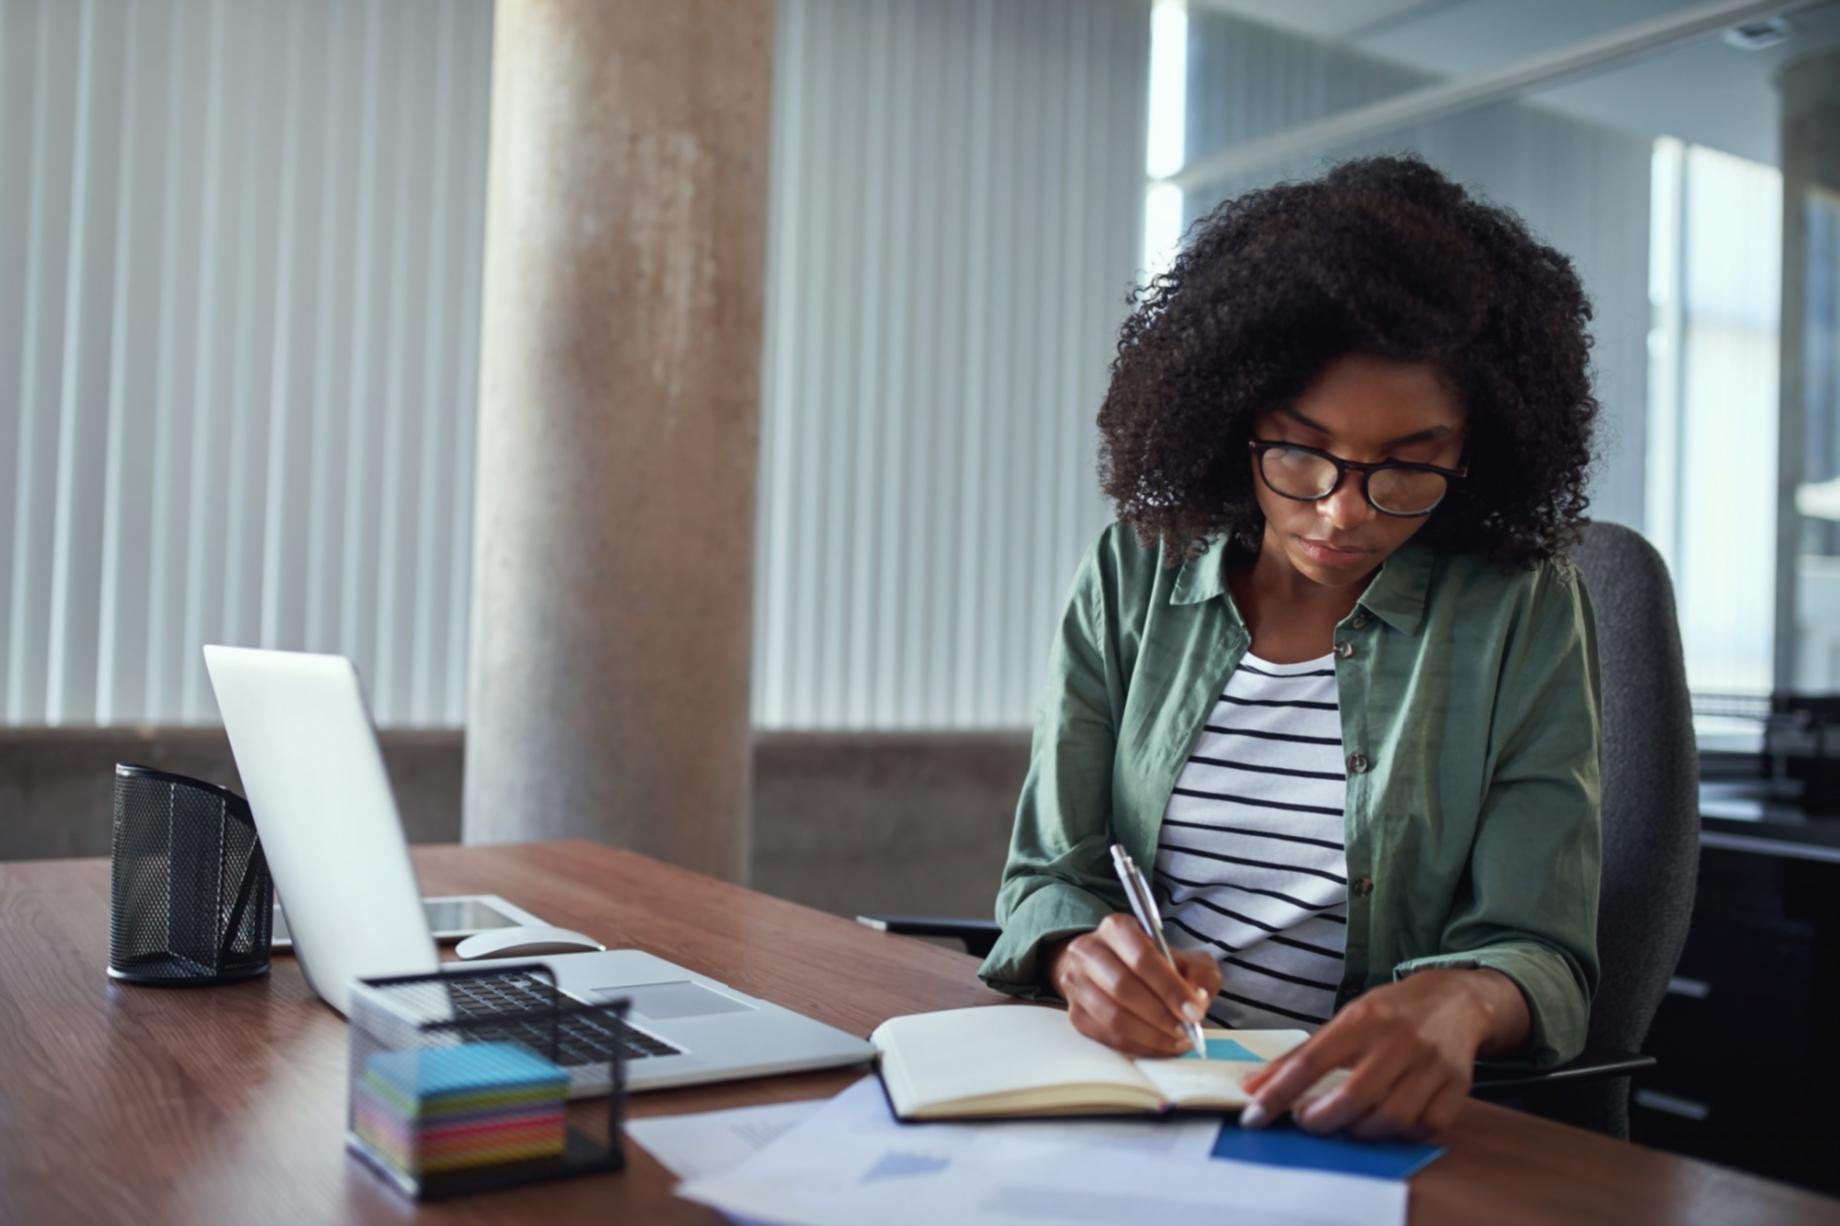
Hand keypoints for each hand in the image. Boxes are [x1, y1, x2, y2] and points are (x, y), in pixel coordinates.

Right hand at [1043, 914, 1222, 1057]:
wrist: (1112, 969)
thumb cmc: (1152, 965)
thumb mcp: (1183, 958)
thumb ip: (1199, 973)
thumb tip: (1197, 999)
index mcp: (1117, 928)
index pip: (1141, 957)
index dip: (1170, 987)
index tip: (1194, 1011)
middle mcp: (1088, 951)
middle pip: (1123, 988)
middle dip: (1161, 1014)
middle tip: (1187, 1030)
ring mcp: (1077, 983)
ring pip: (1112, 1016)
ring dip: (1150, 1035)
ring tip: (1176, 1040)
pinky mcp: (1075, 1013)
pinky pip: (1106, 1037)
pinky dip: (1137, 1046)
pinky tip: (1159, 1045)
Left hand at [1237, 969, 1522, 1141]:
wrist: (1455, 1000)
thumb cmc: (1390, 1014)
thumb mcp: (1345, 1020)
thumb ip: (1300, 1056)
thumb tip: (1252, 1089)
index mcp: (1362, 1018)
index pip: (1311, 1060)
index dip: (1279, 1093)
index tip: (1253, 1116)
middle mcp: (1398, 1040)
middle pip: (1354, 1096)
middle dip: (1321, 1119)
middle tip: (1306, 1122)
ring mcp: (1431, 1064)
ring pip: (1391, 1117)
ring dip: (1360, 1130)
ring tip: (1346, 1122)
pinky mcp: (1457, 1086)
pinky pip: (1425, 1127)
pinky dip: (1401, 1134)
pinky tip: (1386, 1123)